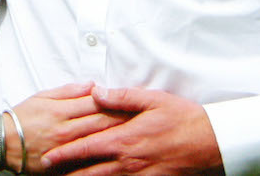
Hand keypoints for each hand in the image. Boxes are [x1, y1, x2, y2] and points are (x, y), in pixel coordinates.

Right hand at [9, 82, 130, 173]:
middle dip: (124, 120)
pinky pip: (86, 163)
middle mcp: (66, 131)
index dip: (116, 101)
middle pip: (101, 124)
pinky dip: (102, 159)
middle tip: (145, 117)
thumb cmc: (22, 116)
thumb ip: (69, 91)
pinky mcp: (62, 166)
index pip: (96, 104)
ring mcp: (65, 151)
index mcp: (62, 111)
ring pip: (98, 144)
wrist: (2, 142)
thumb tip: (93, 85)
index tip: (134, 100)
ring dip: (118, 138)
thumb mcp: (43, 96)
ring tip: (137, 136)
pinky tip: (116, 158)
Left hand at [40, 87, 222, 175]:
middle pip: (90, 173)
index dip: (66, 155)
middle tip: (50, 175)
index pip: (87, 149)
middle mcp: (129, 162)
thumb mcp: (152, 100)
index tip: (48, 158)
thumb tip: (96, 92)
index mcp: (125, 139)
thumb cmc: (182, 118)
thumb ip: (121, 97)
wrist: (211, 142)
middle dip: (69, 175)